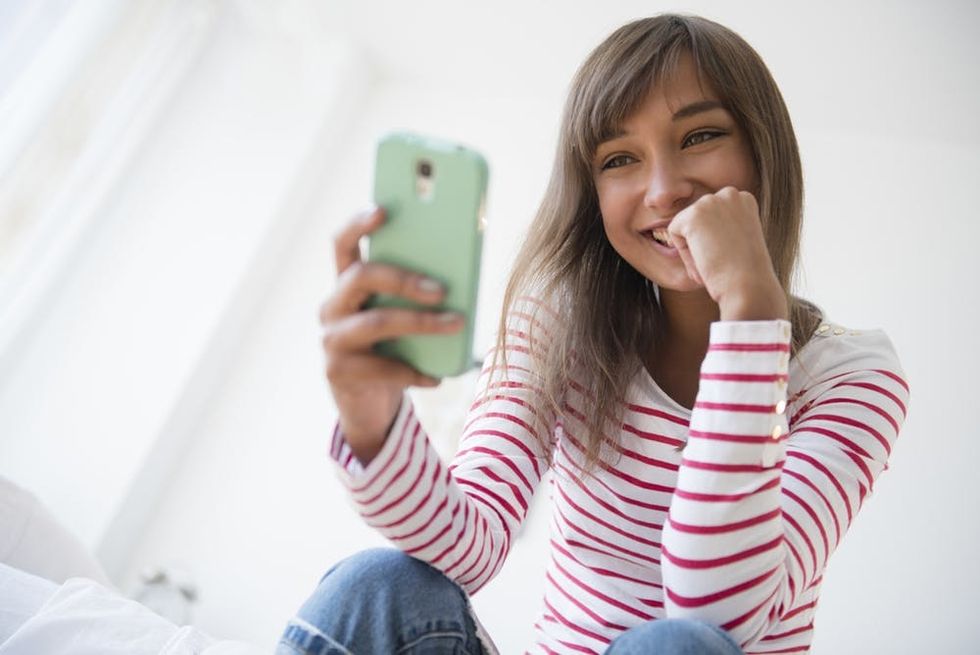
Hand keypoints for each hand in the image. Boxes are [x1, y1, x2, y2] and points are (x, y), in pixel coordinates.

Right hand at [319, 206, 463, 463]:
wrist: (370, 406)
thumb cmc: (394, 349)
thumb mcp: (403, 318)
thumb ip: (417, 295)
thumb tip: (460, 277)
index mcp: (347, 284)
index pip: (343, 244)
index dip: (359, 224)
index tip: (383, 209)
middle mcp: (332, 307)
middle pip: (361, 276)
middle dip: (404, 278)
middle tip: (442, 288)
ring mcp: (331, 340)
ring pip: (375, 322)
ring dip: (421, 323)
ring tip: (455, 324)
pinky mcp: (338, 372)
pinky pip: (383, 367)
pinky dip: (415, 371)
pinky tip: (437, 377)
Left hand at [667, 187, 788, 320]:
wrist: (749, 284)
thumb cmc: (747, 272)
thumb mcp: (740, 240)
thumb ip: (723, 227)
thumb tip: (703, 230)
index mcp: (744, 199)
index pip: (712, 216)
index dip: (716, 240)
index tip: (732, 255)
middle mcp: (729, 194)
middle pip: (697, 219)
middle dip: (703, 243)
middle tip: (722, 262)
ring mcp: (711, 201)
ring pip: (685, 227)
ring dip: (694, 250)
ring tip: (715, 263)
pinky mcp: (693, 215)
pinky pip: (674, 234)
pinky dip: (685, 254)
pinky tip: (705, 260)